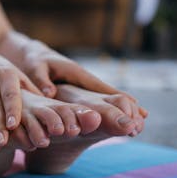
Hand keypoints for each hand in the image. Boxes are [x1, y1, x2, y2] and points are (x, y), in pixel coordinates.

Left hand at [18, 40, 147, 117]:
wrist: (32, 54)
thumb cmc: (33, 60)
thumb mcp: (35, 68)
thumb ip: (42, 80)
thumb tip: (50, 94)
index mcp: (76, 72)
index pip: (100, 86)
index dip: (116, 96)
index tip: (134, 106)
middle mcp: (84, 78)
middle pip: (109, 92)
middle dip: (126, 104)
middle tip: (144, 119)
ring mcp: (83, 85)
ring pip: (106, 97)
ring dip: (122, 108)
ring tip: (139, 123)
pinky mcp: (78, 90)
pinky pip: (97, 101)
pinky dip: (111, 108)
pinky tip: (119, 120)